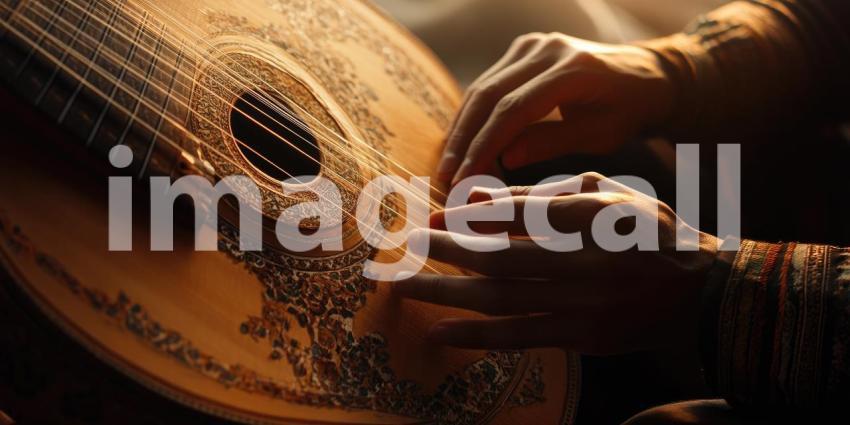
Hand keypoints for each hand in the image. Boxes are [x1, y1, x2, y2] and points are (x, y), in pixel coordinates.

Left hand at [395, 173, 717, 354]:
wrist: (702, 294)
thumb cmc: (652, 233)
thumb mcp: (614, 195)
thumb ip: (553, 193)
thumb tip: (482, 195)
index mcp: (598, 218)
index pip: (524, 213)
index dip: (474, 214)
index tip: (434, 213)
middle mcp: (587, 262)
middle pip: (502, 257)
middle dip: (446, 252)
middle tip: (404, 247)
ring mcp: (584, 305)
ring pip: (502, 299)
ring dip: (447, 293)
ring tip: (402, 288)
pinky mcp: (582, 337)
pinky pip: (520, 337)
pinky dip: (476, 335)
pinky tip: (438, 331)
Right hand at [437, 33, 674, 184]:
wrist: (643, 75)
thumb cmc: (627, 110)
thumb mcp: (599, 134)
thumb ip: (552, 142)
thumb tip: (503, 158)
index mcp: (573, 69)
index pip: (514, 110)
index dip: (485, 146)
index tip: (466, 179)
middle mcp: (547, 49)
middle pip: (489, 95)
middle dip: (464, 140)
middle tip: (446, 177)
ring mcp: (532, 45)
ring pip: (482, 88)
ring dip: (461, 129)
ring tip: (448, 167)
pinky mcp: (522, 50)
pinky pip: (488, 84)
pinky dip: (473, 116)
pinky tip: (460, 144)